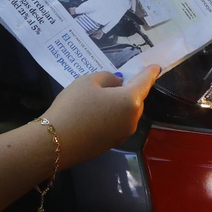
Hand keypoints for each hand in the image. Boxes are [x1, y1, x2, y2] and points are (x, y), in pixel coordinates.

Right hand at [42, 66, 159, 167]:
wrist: (55, 142)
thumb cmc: (74, 106)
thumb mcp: (88, 81)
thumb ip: (108, 78)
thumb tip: (118, 83)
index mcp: (130, 100)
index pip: (145, 82)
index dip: (150, 73)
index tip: (156, 67)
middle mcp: (132, 119)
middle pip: (137, 100)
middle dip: (131, 89)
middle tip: (117, 81)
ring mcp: (123, 134)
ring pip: (128, 113)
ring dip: (121, 104)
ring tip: (103, 98)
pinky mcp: (112, 144)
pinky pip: (118, 124)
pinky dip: (113, 116)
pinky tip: (97, 114)